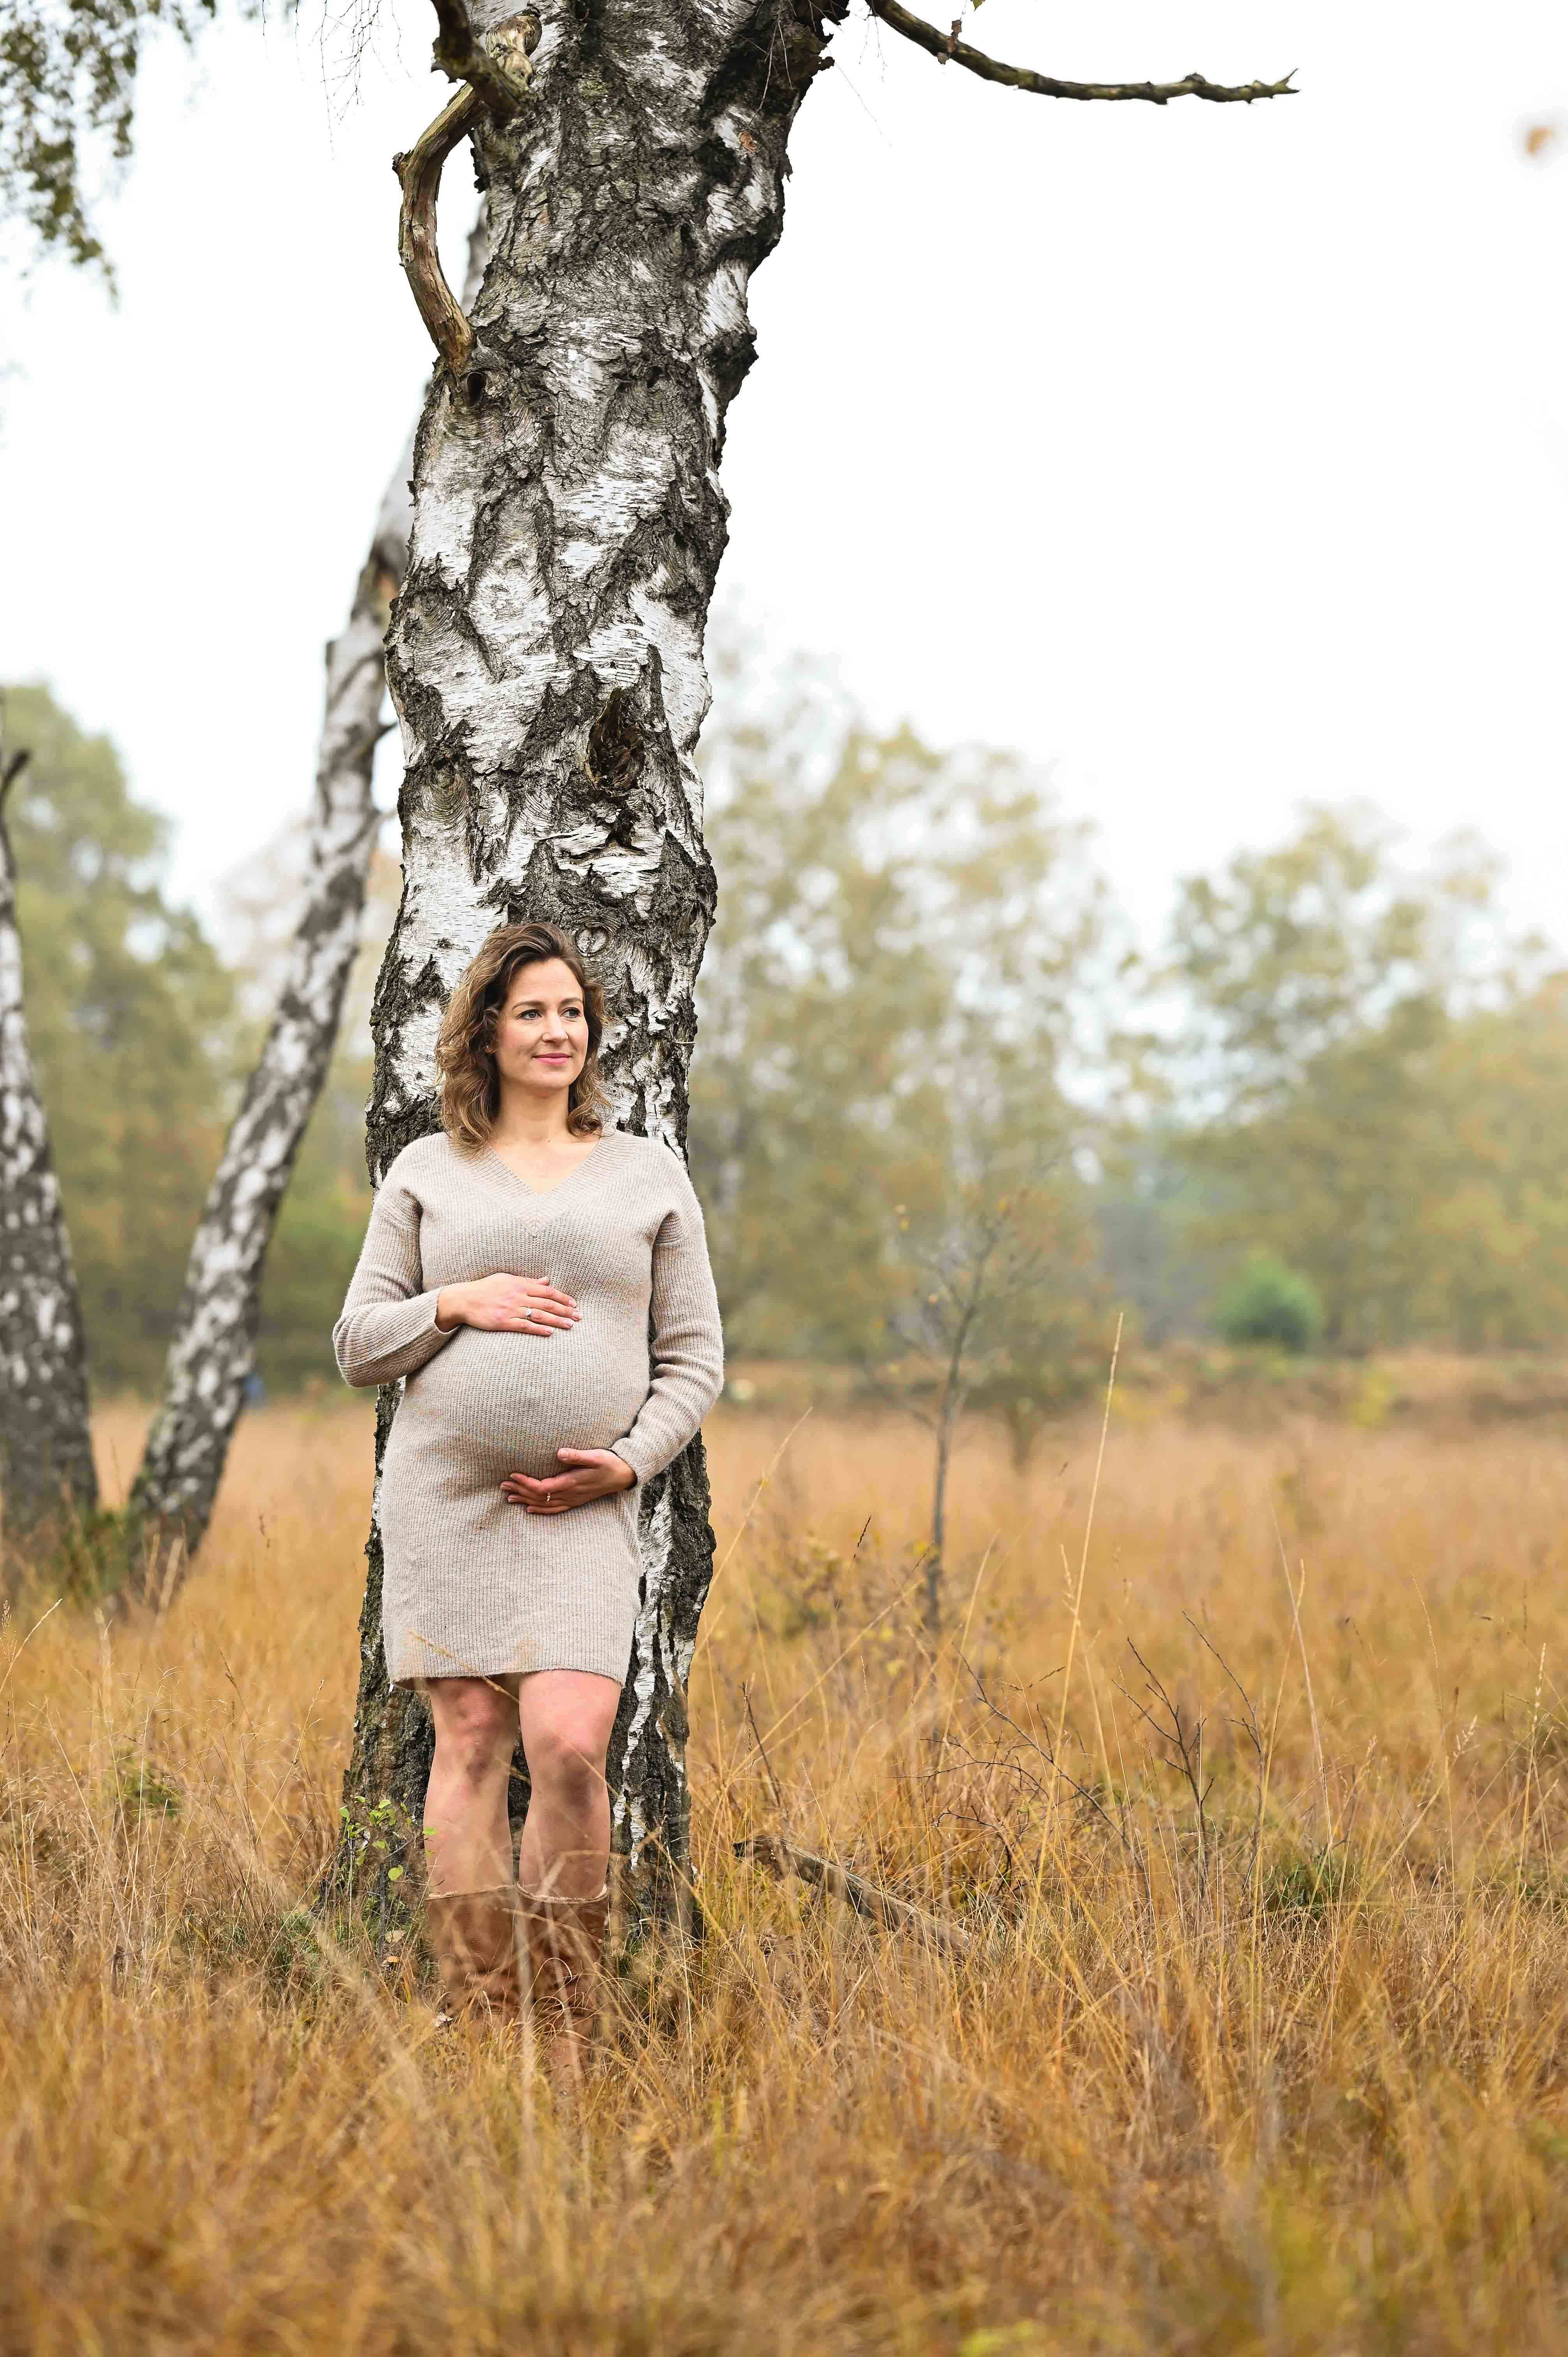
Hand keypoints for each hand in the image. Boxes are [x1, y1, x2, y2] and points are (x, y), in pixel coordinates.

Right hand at [435, 1273, 578, 1334]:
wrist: (464, 1299)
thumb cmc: (486, 1288)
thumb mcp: (507, 1279)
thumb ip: (528, 1281)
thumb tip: (547, 1280)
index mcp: (520, 1284)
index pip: (547, 1291)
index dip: (563, 1297)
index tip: (574, 1304)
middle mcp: (518, 1296)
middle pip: (547, 1303)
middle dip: (565, 1311)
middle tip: (579, 1317)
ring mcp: (511, 1309)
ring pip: (539, 1315)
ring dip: (557, 1321)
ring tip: (570, 1326)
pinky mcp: (503, 1322)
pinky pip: (524, 1326)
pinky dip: (539, 1330)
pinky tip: (550, 1333)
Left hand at [501, 1448, 635, 1514]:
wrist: (622, 1476)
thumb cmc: (607, 1463)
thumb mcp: (594, 1456)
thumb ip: (576, 1455)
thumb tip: (559, 1452)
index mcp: (570, 1483)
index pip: (541, 1487)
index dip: (525, 1482)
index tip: (512, 1474)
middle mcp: (568, 1494)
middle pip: (538, 1497)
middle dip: (519, 1491)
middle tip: (502, 1485)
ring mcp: (571, 1500)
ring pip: (543, 1505)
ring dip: (525, 1501)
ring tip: (509, 1497)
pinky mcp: (574, 1501)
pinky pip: (553, 1509)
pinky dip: (540, 1510)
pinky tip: (529, 1509)